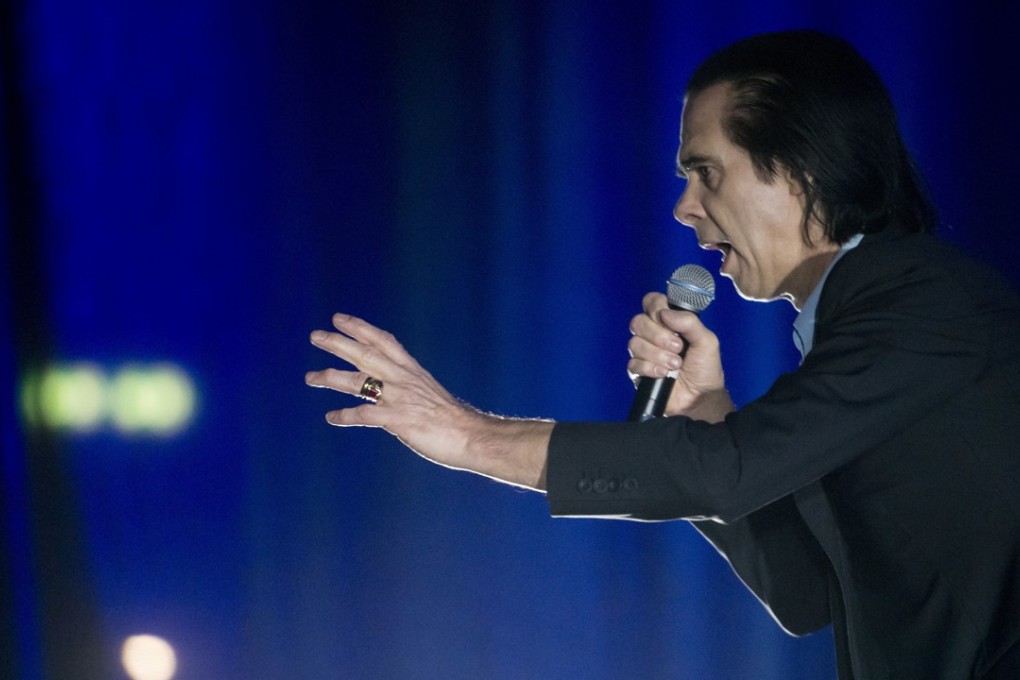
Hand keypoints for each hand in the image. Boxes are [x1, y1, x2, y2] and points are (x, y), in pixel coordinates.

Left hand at [305, 314, 550, 489]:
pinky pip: (365, 414)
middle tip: (316, 335)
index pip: (383, 340)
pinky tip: (331, 417)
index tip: (340, 319)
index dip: (361, 328)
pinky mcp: (399, 420)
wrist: (472, 434)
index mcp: (412, 370)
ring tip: (311, 376)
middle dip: (339, 343)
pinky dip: (346, 415)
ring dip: (332, 377)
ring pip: (360, 381)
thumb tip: (393, 392)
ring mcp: (400, 398)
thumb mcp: (429, 393)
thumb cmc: (453, 419)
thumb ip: (409, 389)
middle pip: (366, 354)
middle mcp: (404, 379)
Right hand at [626, 293, 734, 421]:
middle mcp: (653, 335)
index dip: (655, 307)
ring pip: (635, 343)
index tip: (667, 319)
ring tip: (676, 364)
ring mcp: (644, 353)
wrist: (701, 397)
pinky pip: (634, 363)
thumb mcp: (706, 341)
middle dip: (659, 335)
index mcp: (669, 322)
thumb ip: (690, 322)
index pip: (651, 302)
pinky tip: (664, 374)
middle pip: (638, 322)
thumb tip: (665, 313)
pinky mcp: (639, 371)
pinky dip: (650, 368)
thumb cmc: (705, 368)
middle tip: (678, 347)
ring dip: (658, 354)